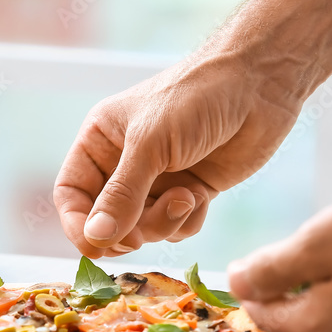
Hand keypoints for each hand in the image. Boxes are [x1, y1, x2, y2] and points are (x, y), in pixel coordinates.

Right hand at [53, 0, 331, 258]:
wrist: (260, 85)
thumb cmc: (196, 98)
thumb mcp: (150, 145)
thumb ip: (121, 195)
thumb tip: (94, 239)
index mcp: (101, 142)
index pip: (71, 194)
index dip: (78, 224)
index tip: (93, 247)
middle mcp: (124, 164)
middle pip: (106, 221)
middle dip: (126, 230)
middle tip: (140, 234)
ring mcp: (158, 181)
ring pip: (142, 229)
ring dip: (162, 223)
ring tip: (185, 197)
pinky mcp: (190, 192)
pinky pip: (175, 228)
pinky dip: (186, 221)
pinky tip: (202, 196)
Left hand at [227, 185, 331, 331]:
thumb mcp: (316, 242)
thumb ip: (269, 269)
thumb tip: (235, 283)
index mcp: (319, 330)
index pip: (263, 320)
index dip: (249, 292)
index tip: (244, 269)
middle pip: (294, 327)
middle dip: (281, 297)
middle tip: (282, 262)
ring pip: (328, 324)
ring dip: (314, 298)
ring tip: (323, 260)